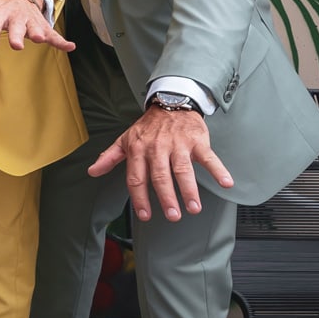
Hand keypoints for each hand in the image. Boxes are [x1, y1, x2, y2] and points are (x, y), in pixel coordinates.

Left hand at [0, 0, 73, 52]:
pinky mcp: (42, 28)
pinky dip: (62, 41)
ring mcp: (30, 22)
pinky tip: (71, 47)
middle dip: (17, 35)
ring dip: (39, 34)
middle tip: (16, 45)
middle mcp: (16, 18)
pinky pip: (54, 35)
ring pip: (36, 29)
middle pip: (17, 27)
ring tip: (42, 39)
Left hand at [89, 105, 233, 221]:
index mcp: (138, 150)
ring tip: (193, 207)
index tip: (145, 215)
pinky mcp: (197, 140)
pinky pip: (208, 157)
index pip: (136, 178)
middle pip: (160, 176)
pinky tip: (226, 183)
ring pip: (183, 169)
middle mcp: (157, 148)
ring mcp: (178, 144)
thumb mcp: (125, 139)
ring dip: (189, 189)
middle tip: (173, 216)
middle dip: (166, 197)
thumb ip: (110, 157)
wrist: (171, 102)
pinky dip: (218, 169)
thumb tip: (92, 171)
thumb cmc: (148, 126)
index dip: (140, 198)